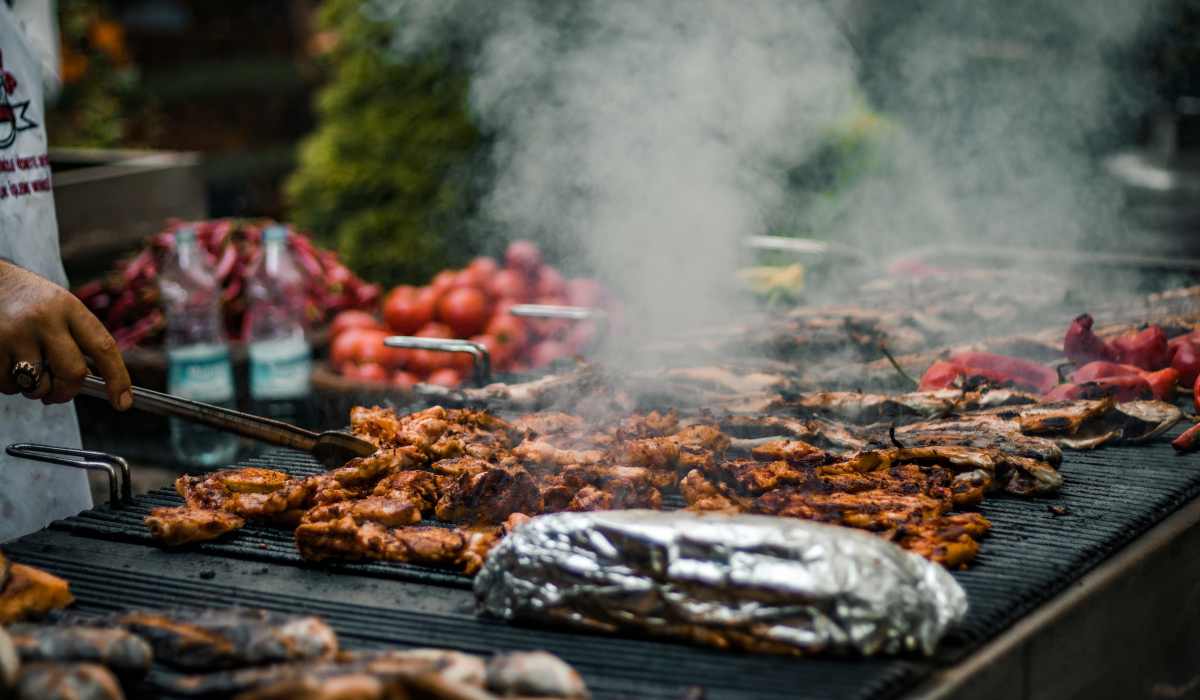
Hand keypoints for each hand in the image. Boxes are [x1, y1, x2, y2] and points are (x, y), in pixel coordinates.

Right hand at [0, 260, 131, 408]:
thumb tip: (91, 383)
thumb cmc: (28, 300)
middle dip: (67, 392)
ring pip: (36, 385)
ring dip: (33, 388)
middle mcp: (44, 319)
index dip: (118, 378)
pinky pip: (6, 384)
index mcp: (69, 307)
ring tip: (25, 368)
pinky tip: (6, 362)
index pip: (103, 347)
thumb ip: (75, 339)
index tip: (123, 402)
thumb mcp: (59, 306)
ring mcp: (15, 333)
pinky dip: (9, 383)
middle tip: (57, 393)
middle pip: (72, 374)